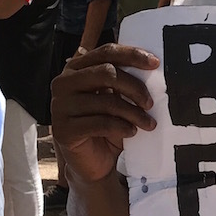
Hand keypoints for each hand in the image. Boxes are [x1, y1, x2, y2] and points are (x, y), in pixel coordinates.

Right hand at [50, 44, 159, 183]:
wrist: (93, 163)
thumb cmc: (106, 127)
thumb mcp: (116, 99)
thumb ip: (123, 82)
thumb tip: (151, 67)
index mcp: (76, 68)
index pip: (106, 52)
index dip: (132, 55)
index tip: (155, 64)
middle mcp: (64, 83)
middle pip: (107, 73)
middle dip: (135, 87)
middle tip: (150, 103)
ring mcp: (60, 106)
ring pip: (106, 101)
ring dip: (134, 113)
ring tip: (148, 123)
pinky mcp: (63, 129)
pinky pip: (101, 123)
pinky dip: (122, 127)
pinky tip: (132, 132)